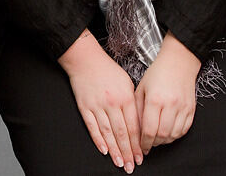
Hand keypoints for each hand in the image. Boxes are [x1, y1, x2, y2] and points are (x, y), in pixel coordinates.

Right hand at [59, 30, 141, 172]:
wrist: (85, 59)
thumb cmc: (107, 69)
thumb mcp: (127, 82)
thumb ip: (133, 102)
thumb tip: (137, 123)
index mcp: (125, 97)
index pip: (134, 126)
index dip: (138, 144)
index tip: (141, 156)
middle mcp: (112, 103)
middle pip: (122, 133)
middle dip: (128, 152)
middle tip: (131, 166)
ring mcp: (97, 106)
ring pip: (108, 133)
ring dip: (115, 150)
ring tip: (119, 163)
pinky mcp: (84, 107)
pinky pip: (92, 127)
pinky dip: (98, 140)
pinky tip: (104, 150)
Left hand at [134, 33, 200, 152]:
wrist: (179, 62)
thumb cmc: (157, 73)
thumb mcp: (141, 88)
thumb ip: (138, 110)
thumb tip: (136, 130)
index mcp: (155, 99)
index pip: (149, 130)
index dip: (144, 143)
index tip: (141, 147)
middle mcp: (170, 105)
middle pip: (162, 135)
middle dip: (154, 143)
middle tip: (148, 144)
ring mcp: (183, 107)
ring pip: (174, 134)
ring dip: (165, 141)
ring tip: (157, 139)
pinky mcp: (191, 109)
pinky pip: (184, 129)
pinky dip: (176, 135)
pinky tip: (168, 133)